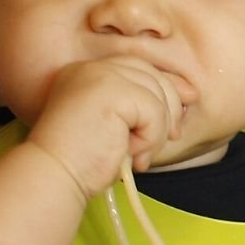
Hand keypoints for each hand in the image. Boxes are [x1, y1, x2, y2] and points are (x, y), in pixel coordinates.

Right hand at [25, 55, 183, 197]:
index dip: (165, 88)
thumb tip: (189, 93)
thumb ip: (140, 105)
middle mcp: (92, 68)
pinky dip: (150, 138)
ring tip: (137, 154)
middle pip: (152, 76)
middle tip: (171, 137)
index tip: (180, 113)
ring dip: (156, 131)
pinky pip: (154, 111)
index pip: (139, 69)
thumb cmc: (81, 161)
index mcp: (87, 72)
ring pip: (157, 95)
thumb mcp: (115, 126)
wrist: (55, 177)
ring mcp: (101, 75)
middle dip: (170, 107)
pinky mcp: (112, 91)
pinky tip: (130, 154)